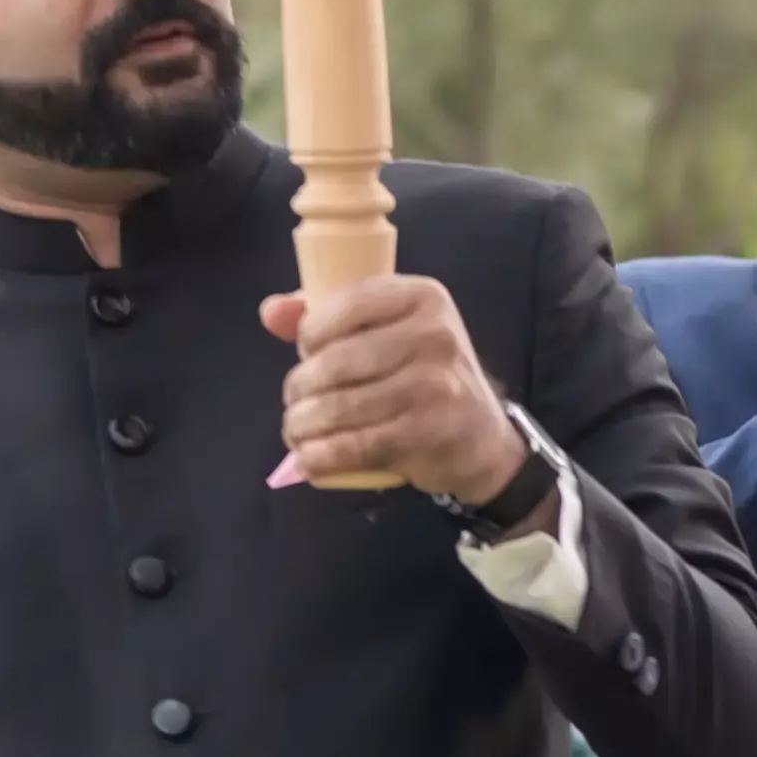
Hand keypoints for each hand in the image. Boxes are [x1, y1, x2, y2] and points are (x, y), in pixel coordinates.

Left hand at [260, 275, 528, 507]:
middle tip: (295, 401)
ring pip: (342, 406)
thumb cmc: (425, 377)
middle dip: (301, 386)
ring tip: (295, 430)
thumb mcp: (392, 332)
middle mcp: (435, 336)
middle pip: (338, 360)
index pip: (348, 303)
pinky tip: (308, 458)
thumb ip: (332, 315)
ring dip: (304, 424)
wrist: (485, 440)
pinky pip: (357, 444)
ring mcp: (435, 386)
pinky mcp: (429, 434)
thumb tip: (271, 312)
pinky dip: (323, 455)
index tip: (306, 353)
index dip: (312, 332)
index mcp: (424, 297)